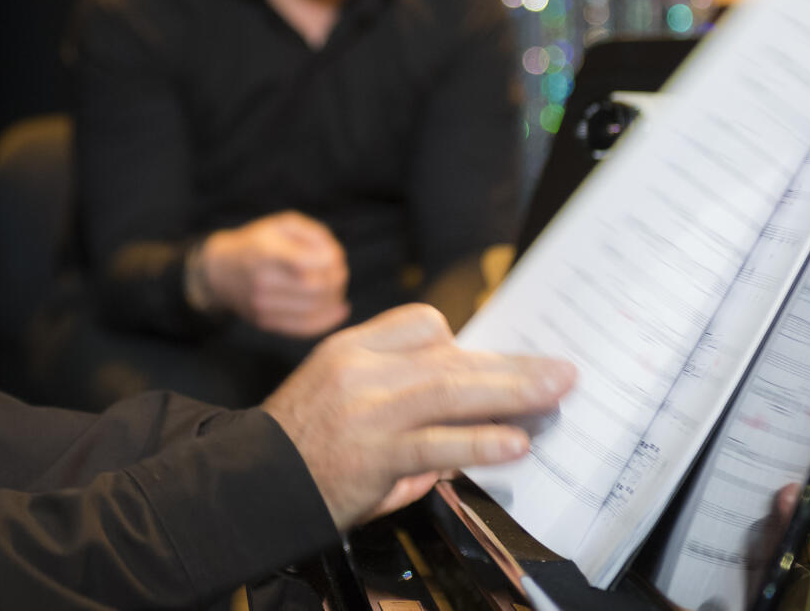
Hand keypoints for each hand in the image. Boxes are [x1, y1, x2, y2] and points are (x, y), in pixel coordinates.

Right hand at [192, 211, 348, 336]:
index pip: (308, 262)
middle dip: (337, 280)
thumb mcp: (282, 224)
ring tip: (337, 289)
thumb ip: (314, 233)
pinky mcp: (265, 321)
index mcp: (267, 252)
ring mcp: (262, 305)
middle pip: (316, 288)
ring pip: (314, 309)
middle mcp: (262, 281)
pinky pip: (303, 328)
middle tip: (340, 273)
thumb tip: (335, 258)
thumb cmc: (259, 242)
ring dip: (334, 299)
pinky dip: (326, 321)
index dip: (331, 260)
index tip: (334, 255)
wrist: (221, 270)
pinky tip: (339, 310)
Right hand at [261, 304, 575, 530]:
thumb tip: (456, 413)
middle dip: (512, 366)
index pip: (421, 324)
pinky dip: (480, 441)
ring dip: (511, 394)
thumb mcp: (336, 393)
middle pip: (450, 358)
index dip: (467, 343)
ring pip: (451, 392)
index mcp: (350, 347)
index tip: (502, 359)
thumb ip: (393, 393)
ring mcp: (367, 410)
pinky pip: (437, 443)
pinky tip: (514, 443)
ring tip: (553, 395)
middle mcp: (360, 369)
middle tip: (560, 371)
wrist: (249, 484)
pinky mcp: (373, 454)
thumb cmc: (300, 446)